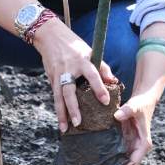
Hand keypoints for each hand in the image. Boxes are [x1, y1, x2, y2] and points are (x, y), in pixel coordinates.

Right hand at [33, 18, 116, 132]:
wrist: (51, 36)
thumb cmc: (75, 45)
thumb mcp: (90, 51)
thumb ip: (101, 67)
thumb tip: (113, 81)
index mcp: (82, 60)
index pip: (93, 75)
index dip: (99, 88)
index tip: (105, 101)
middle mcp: (69, 68)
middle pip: (70, 90)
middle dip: (73, 107)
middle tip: (79, 123)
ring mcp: (58, 73)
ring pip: (58, 96)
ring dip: (62, 113)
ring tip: (65, 128)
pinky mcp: (51, 77)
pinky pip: (54, 95)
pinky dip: (58, 108)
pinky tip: (61, 120)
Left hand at [107, 90, 157, 164]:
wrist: (144, 99)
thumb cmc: (142, 104)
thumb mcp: (135, 106)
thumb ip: (127, 110)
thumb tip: (117, 116)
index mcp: (144, 143)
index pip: (134, 162)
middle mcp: (139, 146)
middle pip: (128, 164)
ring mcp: (133, 143)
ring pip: (123, 159)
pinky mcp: (127, 139)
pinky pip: (119, 151)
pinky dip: (112, 156)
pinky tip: (101, 157)